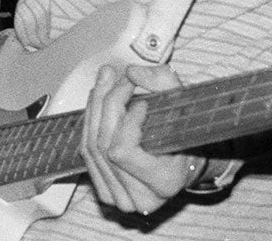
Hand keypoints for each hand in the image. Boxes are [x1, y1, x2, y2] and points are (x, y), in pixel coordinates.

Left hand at [82, 64, 191, 215]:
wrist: (183, 162)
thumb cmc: (185, 135)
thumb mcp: (185, 105)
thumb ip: (164, 84)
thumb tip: (133, 72)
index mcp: (164, 183)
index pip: (123, 151)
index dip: (126, 121)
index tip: (142, 101)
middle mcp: (139, 198)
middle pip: (103, 145)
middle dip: (107, 103)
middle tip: (116, 75)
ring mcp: (119, 198)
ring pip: (90, 147)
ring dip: (95, 106)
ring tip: (106, 80)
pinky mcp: (104, 191)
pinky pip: (85, 153)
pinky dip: (90, 121)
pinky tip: (98, 99)